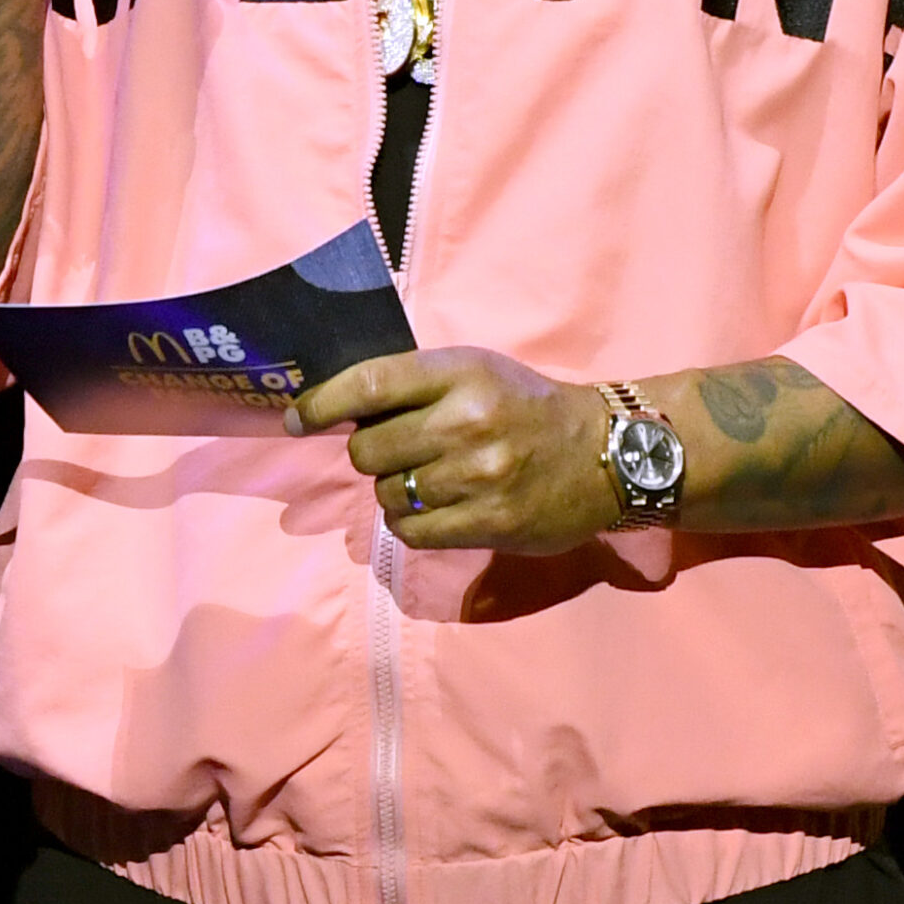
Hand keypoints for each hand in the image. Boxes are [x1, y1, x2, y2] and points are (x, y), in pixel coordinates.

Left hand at [290, 349, 618, 552]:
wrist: (606, 455)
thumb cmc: (527, 407)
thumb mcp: (477, 372)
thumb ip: (415, 385)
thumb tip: (336, 411)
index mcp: (462, 371)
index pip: (371, 383)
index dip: (322, 402)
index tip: (296, 418)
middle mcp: (467, 420)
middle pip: (367, 448)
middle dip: (370, 453)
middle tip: (399, 452)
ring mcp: (479, 474)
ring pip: (386, 493)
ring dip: (394, 491)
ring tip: (429, 481)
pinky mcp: (489, 522)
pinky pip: (411, 531)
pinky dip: (411, 523)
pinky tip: (437, 509)